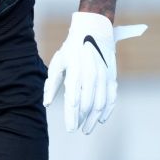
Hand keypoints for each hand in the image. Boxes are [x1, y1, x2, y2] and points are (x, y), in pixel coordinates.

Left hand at [43, 13, 145, 132]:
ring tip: (87, 128)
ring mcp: (104, 76)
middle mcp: (91, 75)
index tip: (70, 129)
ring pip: (100, 104)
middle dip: (82, 119)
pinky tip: (101, 119)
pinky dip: (107, 110)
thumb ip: (52, 85)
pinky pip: (111, 98)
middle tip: (76, 128)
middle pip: (88, 105)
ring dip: (94, 118)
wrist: (93, 30)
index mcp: (75, 72)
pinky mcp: (112, 77)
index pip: (73, 100)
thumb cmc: (71, 49)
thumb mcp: (58, 63)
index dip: (72, 117)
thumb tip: (47, 104)